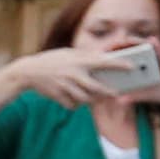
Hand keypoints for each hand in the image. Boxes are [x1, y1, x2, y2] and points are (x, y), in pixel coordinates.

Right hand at [1, 47, 115, 112]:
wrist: (28, 72)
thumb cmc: (51, 60)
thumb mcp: (68, 53)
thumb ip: (84, 57)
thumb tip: (102, 59)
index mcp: (78, 61)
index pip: (104, 62)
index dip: (119, 64)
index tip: (131, 66)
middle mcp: (74, 74)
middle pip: (97, 87)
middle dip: (108, 92)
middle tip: (117, 93)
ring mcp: (66, 86)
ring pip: (85, 98)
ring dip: (92, 99)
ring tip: (97, 98)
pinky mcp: (58, 97)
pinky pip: (72, 104)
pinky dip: (75, 104)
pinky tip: (75, 100)